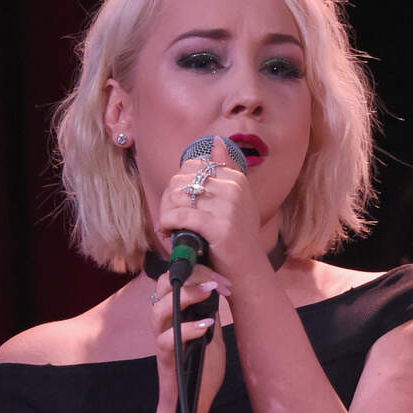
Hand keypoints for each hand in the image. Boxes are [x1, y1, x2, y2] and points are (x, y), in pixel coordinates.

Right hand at [149, 264, 230, 412]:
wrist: (191, 402)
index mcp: (173, 312)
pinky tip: (206, 325)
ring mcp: (161, 339)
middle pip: (162, 285)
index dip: (197, 270)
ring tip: (210, 292)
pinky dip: (186, 329)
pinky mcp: (165, 358)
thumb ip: (209, 312)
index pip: (175, 278)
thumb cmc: (200, 368)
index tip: (222, 279)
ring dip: (186, 295)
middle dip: (191, 276)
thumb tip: (217, 288)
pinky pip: (166, 339)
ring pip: (158, 308)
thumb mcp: (210, 334)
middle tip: (217, 283)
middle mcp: (163, 322)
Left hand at [157, 136, 265, 279]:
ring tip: (168, 228)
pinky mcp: (219, 227)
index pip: (192, 166)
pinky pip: (180, 215)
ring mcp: (228, 207)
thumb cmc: (237, 237)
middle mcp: (233, 188)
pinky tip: (168, 233)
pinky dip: (167, 224)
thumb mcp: (237, 199)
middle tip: (169, 219)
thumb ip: (227, 169)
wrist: (247, 271)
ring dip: (165, 213)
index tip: (179, 203)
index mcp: (235, 178)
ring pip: (177, 197)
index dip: (178, 183)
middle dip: (168, 199)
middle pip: (181, 180)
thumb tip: (217, 141)